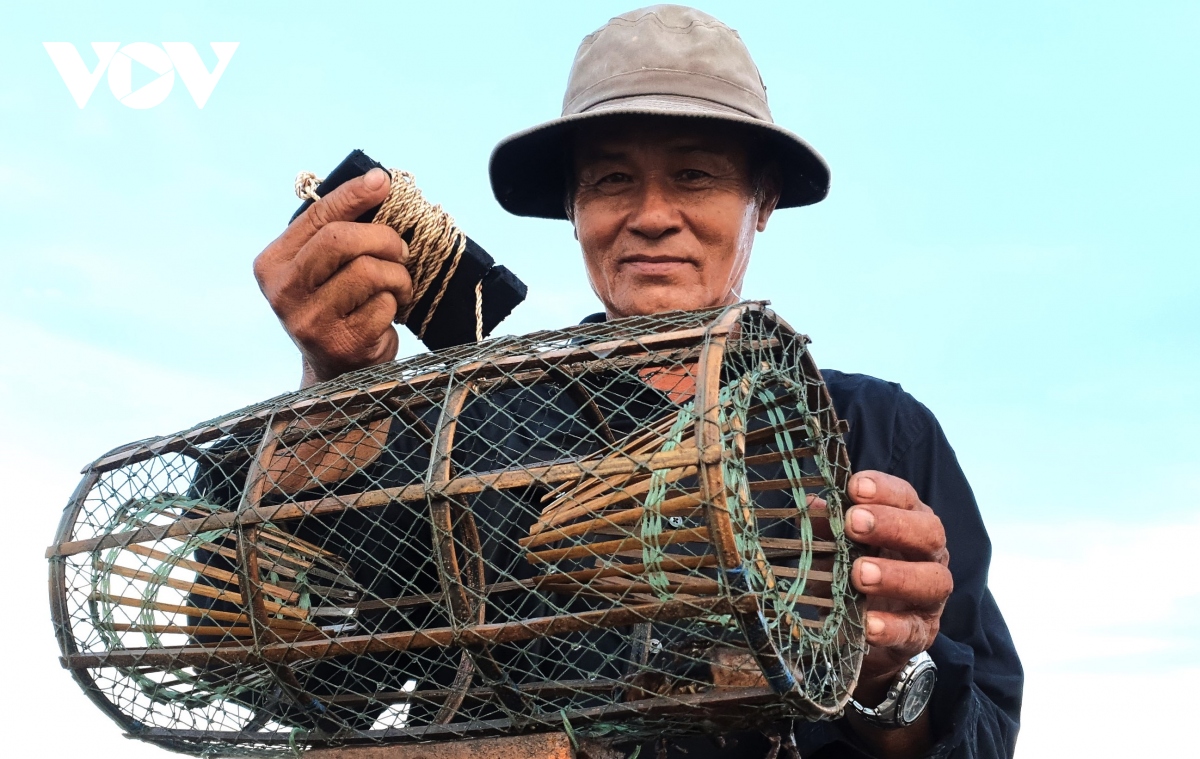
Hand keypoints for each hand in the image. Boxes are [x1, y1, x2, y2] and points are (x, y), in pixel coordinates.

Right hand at [253, 168, 411, 386]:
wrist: (337, 372)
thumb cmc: (337, 306)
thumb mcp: (323, 269)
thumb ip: (336, 231)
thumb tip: (376, 182)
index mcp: (272, 264)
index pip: (316, 217)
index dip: (353, 195)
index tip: (382, 181)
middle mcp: (283, 292)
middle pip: (340, 240)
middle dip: (382, 238)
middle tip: (401, 249)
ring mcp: (309, 321)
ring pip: (368, 271)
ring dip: (397, 275)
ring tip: (398, 286)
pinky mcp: (341, 343)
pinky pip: (382, 304)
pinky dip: (396, 303)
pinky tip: (390, 312)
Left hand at [845, 471, 951, 702]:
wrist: (862, 630)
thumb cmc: (851, 573)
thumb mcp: (835, 547)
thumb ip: (826, 528)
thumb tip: (810, 506)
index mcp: (908, 523)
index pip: (905, 498)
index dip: (884, 490)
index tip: (855, 487)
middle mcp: (927, 555)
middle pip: (928, 533)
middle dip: (892, 525)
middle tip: (855, 524)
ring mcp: (930, 596)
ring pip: (933, 581)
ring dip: (896, 576)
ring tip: (860, 574)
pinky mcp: (921, 632)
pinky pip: (913, 630)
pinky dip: (890, 627)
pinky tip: (867, 624)